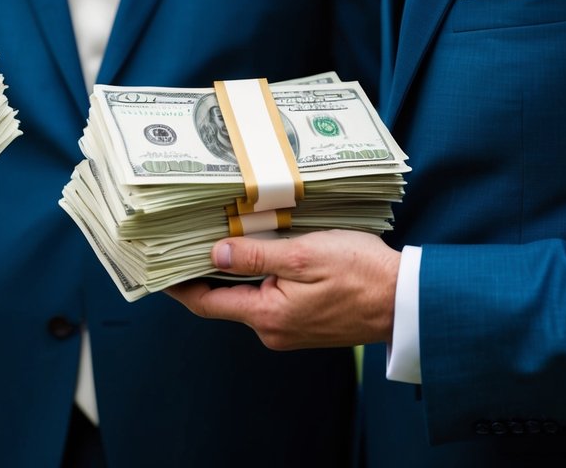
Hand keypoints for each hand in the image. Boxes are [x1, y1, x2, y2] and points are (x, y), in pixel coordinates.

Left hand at [166, 230, 400, 349]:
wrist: (405, 301)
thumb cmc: (360, 274)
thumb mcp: (302, 254)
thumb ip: (256, 256)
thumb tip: (214, 253)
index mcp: (267, 315)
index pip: (206, 303)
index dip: (179, 285)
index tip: (159, 265)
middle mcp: (272, 330)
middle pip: (224, 299)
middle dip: (206, 269)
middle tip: (189, 235)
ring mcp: (289, 329)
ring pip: (248, 296)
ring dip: (237, 270)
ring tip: (224, 235)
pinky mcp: (304, 322)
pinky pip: (270, 298)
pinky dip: (260, 276)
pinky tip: (262, 251)